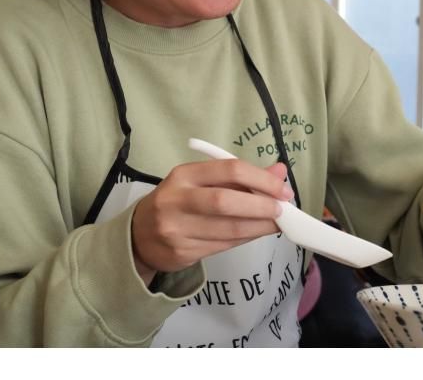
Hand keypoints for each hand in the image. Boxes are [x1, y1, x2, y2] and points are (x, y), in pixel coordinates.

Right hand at [131, 159, 292, 275]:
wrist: (139, 237)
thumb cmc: (179, 202)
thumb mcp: (202, 182)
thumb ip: (241, 177)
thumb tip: (280, 172)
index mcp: (184, 174)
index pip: (230, 170)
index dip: (261, 179)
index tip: (283, 189)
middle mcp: (177, 199)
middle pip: (227, 201)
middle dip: (261, 205)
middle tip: (283, 209)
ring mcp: (176, 228)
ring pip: (228, 229)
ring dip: (259, 226)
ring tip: (277, 223)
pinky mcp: (182, 252)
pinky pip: (223, 245)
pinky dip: (246, 238)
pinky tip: (257, 232)